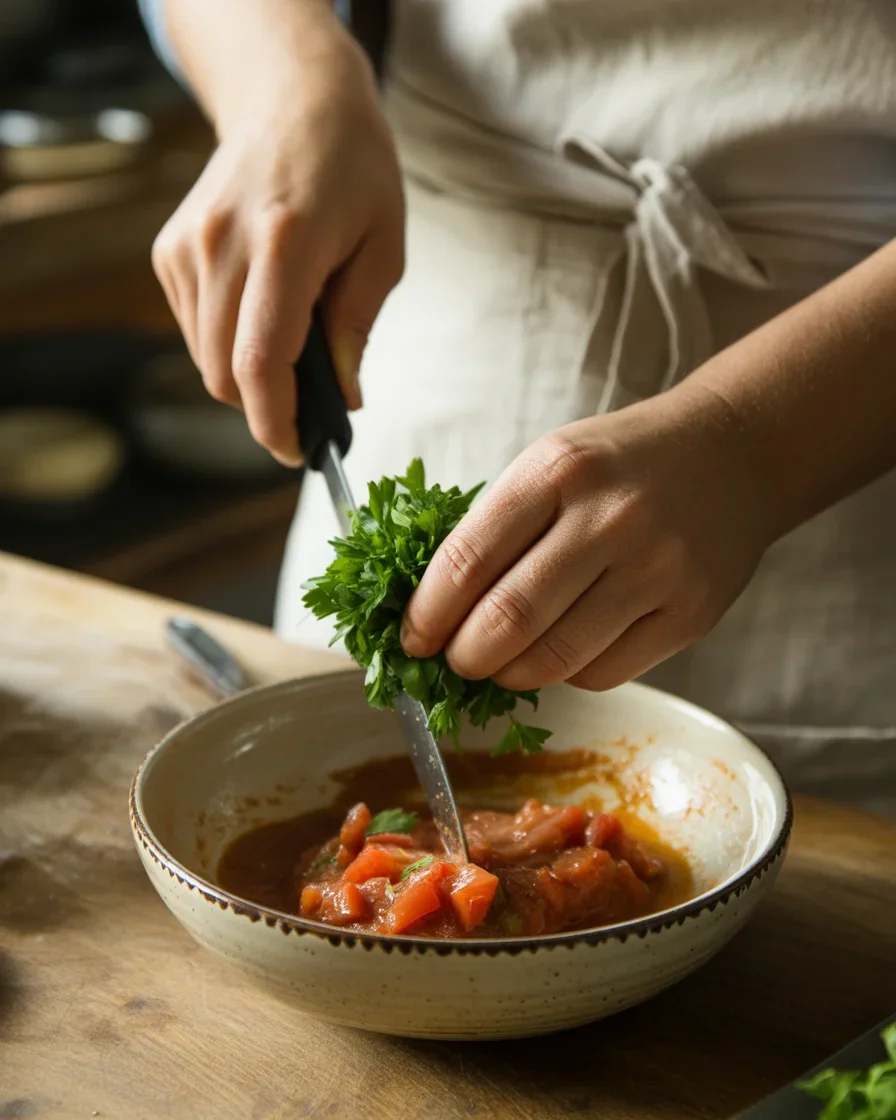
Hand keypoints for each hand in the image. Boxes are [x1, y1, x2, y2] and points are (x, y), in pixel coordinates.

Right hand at [151, 2, 403, 464]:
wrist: (293, 99)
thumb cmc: (354, 169)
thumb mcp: (383, 248)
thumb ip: (357, 328)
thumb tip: (344, 400)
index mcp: (284, 244)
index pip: (261, 362)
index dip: (276, 423)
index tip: (300, 452)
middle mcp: (221, 246)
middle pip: (225, 373)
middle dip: (267, 409)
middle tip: (313, 411)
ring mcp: (186, 247)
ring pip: (205, 359)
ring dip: (248, 378)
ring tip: (296, 348)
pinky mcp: (169, 251)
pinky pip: (194, 329)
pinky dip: (227, 345)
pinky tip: (263, 314)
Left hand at [402, 385, 771, 691]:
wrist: (732, 454)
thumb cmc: (622, 464)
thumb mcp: (552, 463)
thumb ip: (498, 528)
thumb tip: (435, 611)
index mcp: (557, 471)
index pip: (468, 560)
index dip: (427, 612)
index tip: (412, 637)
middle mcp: (609, 519)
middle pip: (508, 619)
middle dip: (463, 656)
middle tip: (453, 661)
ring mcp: (656, 570)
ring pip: (554, 658)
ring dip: (509, 675)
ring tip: (499, 664)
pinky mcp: (691, 614)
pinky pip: (604, 673)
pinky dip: (566, 674)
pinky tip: (561, 651)